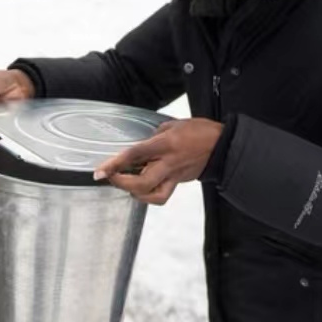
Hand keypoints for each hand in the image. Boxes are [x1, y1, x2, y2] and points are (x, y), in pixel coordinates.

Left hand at [93, 119, 222, 205]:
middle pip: (141, 183)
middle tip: (110, 177)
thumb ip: (154, 135)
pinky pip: (161, 194)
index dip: (114, 165)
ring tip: (126, 183)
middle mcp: (168, 163)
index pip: (134, 156)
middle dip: (121, 183)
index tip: (99, 172)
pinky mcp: (179, 183)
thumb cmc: (199, 131)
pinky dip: (148, 194)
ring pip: (151, 195)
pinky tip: (142, 187)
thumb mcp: (172, 125)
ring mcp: (175, 176)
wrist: (222, 145)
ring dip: (134, 193)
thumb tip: (143, 145)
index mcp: (165, 145)